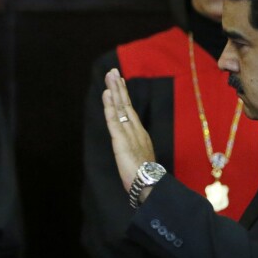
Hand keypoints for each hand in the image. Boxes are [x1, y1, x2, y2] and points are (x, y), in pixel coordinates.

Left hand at [103, 68, 155, 193]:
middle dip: (119, 87)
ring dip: (114, 91)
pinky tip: (106, 95)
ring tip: (110, 76)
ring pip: (121, 108)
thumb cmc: (146, 177)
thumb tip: (134, 150)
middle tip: (113, 71)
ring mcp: (129, 134)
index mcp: (140, 134)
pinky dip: (110, 107)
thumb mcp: (141, 159)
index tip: (119, 82)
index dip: (124, 96)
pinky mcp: (121, 141)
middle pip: (126, 104)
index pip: (130, 111)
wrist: (150, 186)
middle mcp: (136, 130)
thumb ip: (137, 150)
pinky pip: (114, 121)